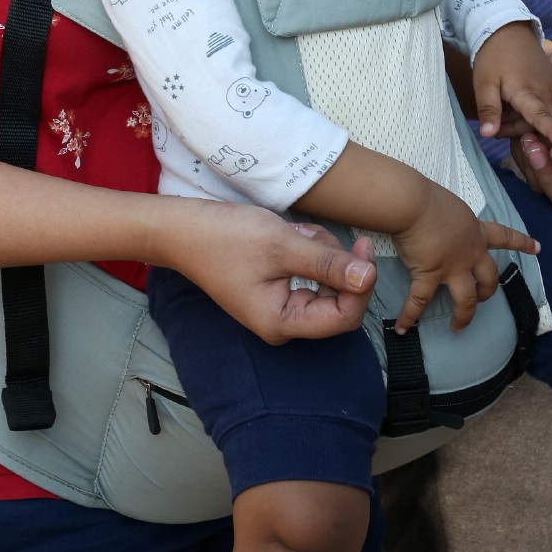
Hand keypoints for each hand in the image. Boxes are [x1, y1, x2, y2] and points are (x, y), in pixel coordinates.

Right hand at [167, 201, 379, 345]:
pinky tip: (289, 235)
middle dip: (336, 265)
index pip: (344, 317)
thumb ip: (328, 264)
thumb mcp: (282, 246)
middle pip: (337, 301)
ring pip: (325, 283)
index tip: (363, 248)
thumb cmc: (225, 237)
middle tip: (318, 233)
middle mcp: (283, 323)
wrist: (182, 228)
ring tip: (294, 232)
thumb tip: (369, 278)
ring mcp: (279, 307)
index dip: (361, 285)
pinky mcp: (276, 290)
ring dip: (319, 253)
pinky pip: (308, 275)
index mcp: (283, 323)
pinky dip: (307, 253)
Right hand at [388, 180, 539, 334]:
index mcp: (475, 231)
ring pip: (465, 299)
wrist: (413, 204)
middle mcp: (469, 253)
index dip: (521, 242)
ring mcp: (451, 268)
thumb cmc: (427, 198)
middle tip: (482, 296)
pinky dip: (409, 315)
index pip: (504, 236)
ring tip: (458, 326)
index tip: (537, 248)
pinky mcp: (429, 275)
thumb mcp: (450, 206)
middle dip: (488, 290)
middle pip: (489, 277)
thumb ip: (450, 218)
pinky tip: (403, 327)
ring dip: (464, 315)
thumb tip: (435, 221)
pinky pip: (419, 300)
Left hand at [473, 22, 551, 148]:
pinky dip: (529, 112)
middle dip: (529, 132)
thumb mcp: (484, 83)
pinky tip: (511, 106)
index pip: (543, 117)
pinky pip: (546, 106)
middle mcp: (546, 91)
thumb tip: (487, 135)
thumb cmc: (492, 56)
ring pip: (546, 116)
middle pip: (546, 123)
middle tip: (501, 126)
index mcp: (529, 91)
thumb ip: (488, 109)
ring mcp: (550, 87)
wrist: (506, 29)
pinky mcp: (550, 84)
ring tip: (501, 112)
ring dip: (525, 121)